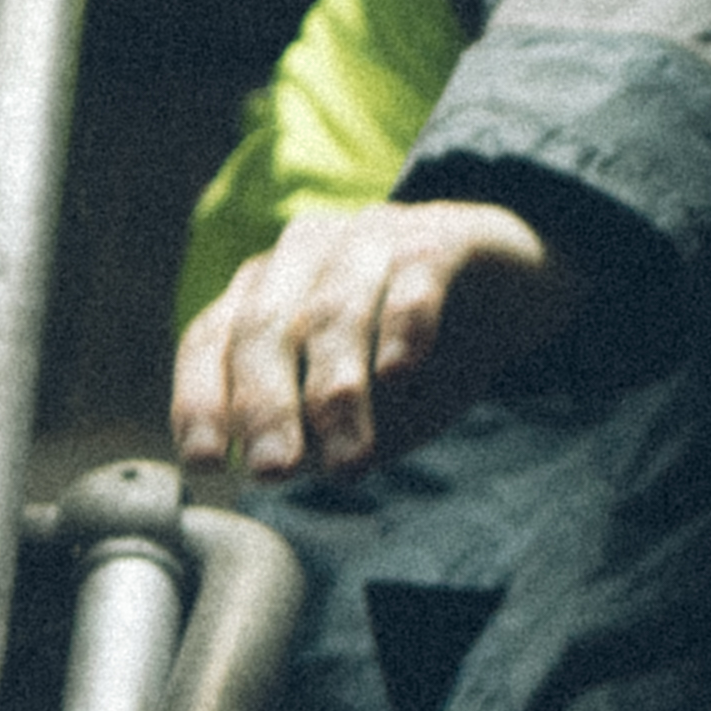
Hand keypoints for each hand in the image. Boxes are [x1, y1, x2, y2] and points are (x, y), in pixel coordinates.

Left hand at [173, 194, 571, 478]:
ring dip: (336, 387)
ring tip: (348, 457)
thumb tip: (282, 467)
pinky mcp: (440, 239)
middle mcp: (304, 255)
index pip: (211, 339)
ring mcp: (370, 239)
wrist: (510, 282)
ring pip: (336, 309)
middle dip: (266, 404)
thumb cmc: (415, 354)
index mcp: (264, 292)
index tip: (205, 462)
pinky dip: (402, 325)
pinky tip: (399, 372)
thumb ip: (320, 432)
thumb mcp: (360, 407)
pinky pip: (413, 278)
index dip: (201, 399)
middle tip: (274, 471)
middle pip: (266, 327)